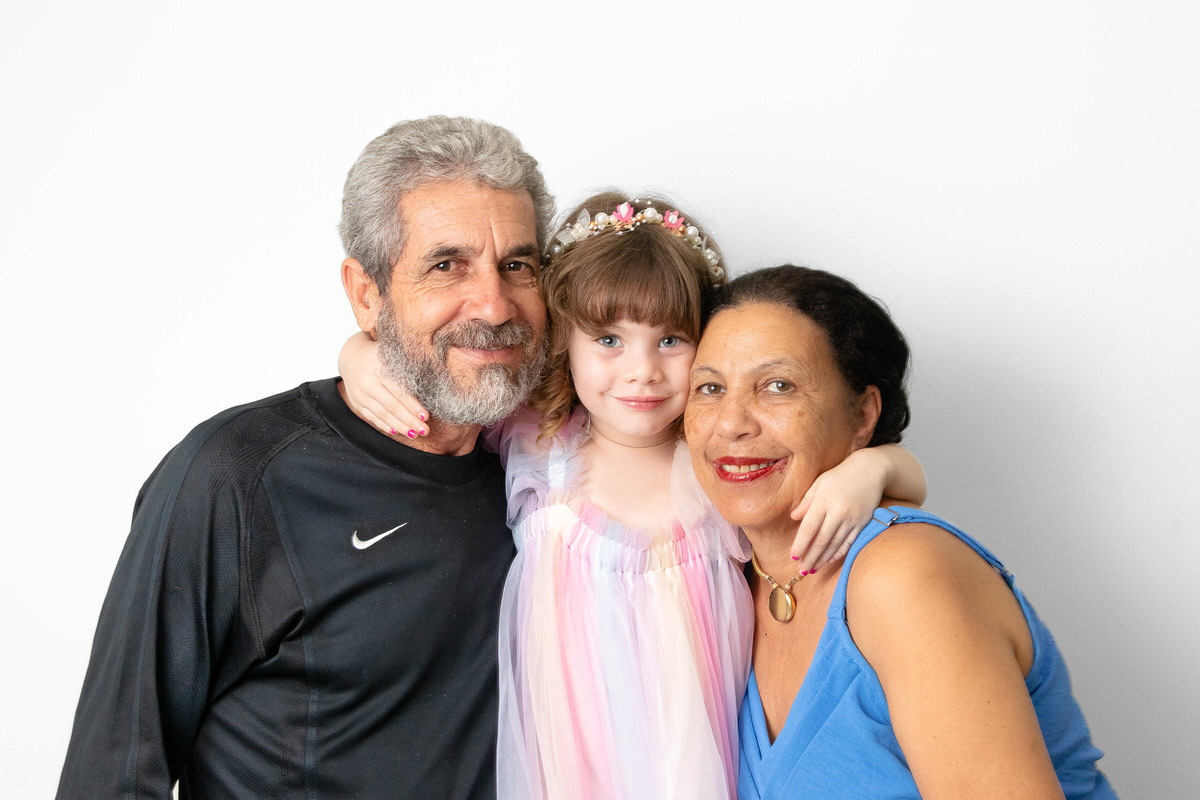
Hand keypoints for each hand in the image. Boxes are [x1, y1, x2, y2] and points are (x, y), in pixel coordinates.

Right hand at [337, 331, 429, 438]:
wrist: (351, 357)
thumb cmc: (379, 354)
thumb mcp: (392, 354)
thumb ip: (410, 362)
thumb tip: (436, 371)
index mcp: (379, 370)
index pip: (399, 392)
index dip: (413, 405)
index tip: (426, 416)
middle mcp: (368, 385)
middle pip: (392, 407)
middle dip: (409, 421)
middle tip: (425, 430)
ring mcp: (361, 396)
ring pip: (382, 415)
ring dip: (400, 427)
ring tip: (415, 434)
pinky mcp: (358, 404)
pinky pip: (373, 418)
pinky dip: (386, 426)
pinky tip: (398, 431)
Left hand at [787, 448, 885, 575]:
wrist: (871, 470)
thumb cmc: (840, 475)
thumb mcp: (819, 483)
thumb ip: (806, 502)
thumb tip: (794, 517)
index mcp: (824, 500)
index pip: (809, 528)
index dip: (800, 544)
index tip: (793, 556)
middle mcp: (838, 512)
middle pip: (821, 540)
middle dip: (810, 558)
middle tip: (801, 570)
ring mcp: (852, 519)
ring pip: (835, 544)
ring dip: (823, 559)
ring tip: (812, 569)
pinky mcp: (863, 523)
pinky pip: (849, 542)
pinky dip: (838, 553)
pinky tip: (829, 560)